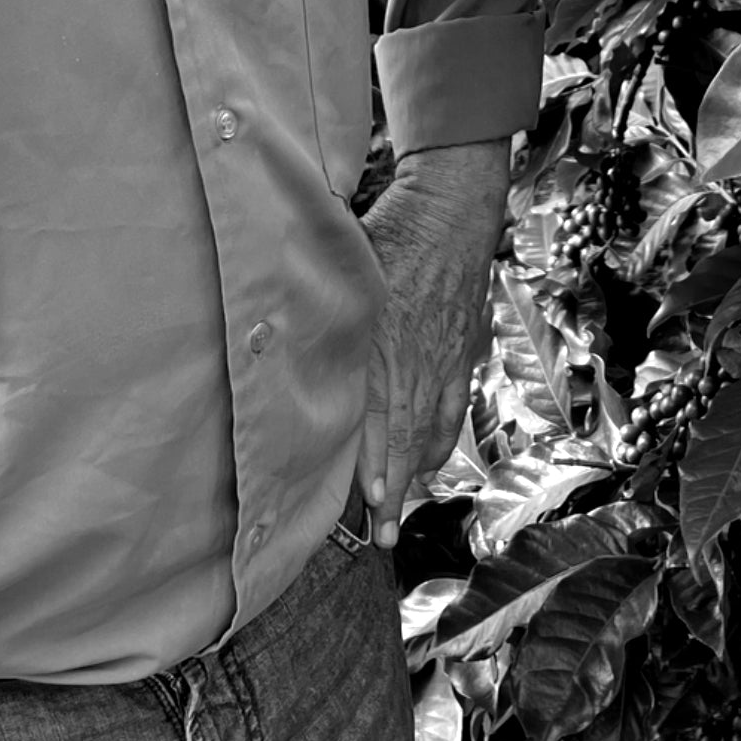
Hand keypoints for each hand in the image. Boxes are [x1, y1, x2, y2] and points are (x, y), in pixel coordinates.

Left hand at [358, 138, 510, 547]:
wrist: (454, 205)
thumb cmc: (392, 227)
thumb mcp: (347, 261)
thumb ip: (319, 305)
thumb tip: (275, 333)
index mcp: (385, 336)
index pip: (378, 409)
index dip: (374, 456)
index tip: (367, 497)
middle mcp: (419, 355)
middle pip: (405, 431)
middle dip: (392, 487)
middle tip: (380, 535)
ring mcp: (447, 357)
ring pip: (431, 426)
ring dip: (414, 472)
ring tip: (398, 514)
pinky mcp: (465, 350)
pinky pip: (454, 405)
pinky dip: (440, 438)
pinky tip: (430, 462)